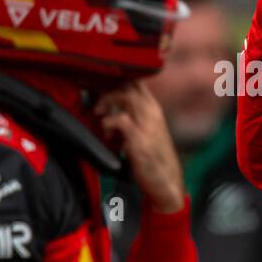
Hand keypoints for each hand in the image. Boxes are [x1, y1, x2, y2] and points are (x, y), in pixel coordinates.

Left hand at [94, 81, 184, 213]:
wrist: (167, 183)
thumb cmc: (153, 159)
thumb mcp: (146, 132)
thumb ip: (131, 117)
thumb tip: (107, 108)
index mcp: (153, 109)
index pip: (136, 81)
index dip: (115, 78)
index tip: (98, 84)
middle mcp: (152, 112)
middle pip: (129, 82)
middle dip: (108, 85)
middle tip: (95, 99)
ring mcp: (148, 124)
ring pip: (125, 94)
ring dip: (106, 100)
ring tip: (98, 113)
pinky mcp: (140, 139)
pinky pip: (120, 119)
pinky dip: (108, 123)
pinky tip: (107, 135)